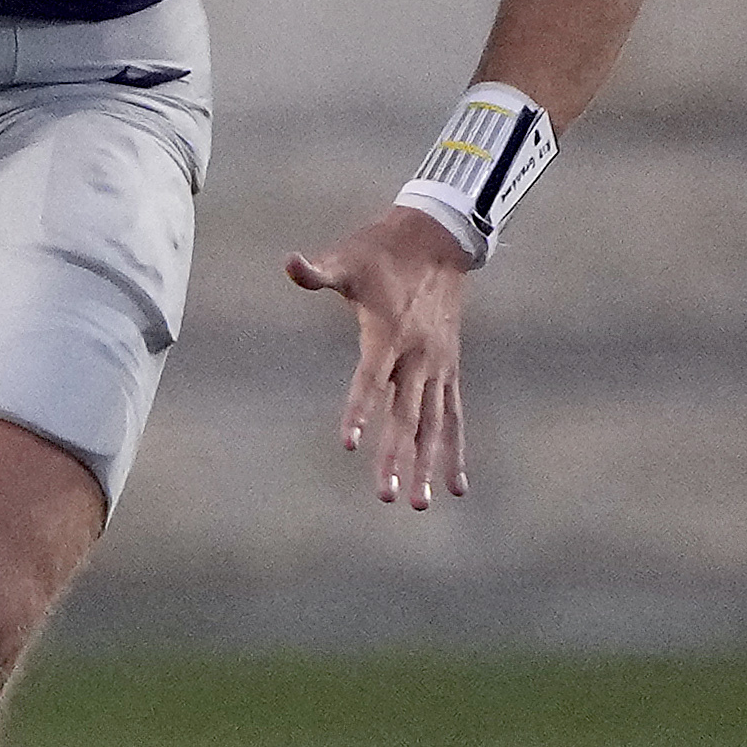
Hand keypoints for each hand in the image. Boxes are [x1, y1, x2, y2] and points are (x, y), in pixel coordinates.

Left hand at [284, 205, 477, 507]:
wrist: (439, 241)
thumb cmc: (383, 252)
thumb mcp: (349, 258)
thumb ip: (319, 270)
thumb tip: (288, 263)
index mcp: (389, 332)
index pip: (371, 379)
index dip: (360, 410)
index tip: (350, 444)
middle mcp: (417, 356)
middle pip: (405, 414)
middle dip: (395, 456)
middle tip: (385, 496)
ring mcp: (437, 366)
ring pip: (432, 424)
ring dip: (427, 465)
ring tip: (419, 504)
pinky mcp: (449, 370)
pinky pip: (454, 416)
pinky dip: (456, 451)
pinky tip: (457, 487)